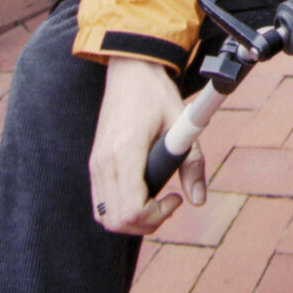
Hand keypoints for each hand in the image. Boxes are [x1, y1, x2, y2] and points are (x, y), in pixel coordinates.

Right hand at [89, 56, 205, 234]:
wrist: (130, 68)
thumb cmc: (155, 93)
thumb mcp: (180, 122)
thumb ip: (192, 162)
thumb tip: (199, 199)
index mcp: (125, 153)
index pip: (132, 210)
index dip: (157, 216)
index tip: (175, 199)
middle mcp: (104, 163)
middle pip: (116, 221)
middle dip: (145, 223)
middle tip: (168, 204)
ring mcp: (95, 164)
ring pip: (104, 216)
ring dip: (131, 219)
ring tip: (155, 199)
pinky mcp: (94, 162)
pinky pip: (100, 202)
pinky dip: (119, 208)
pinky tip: (141, 191)